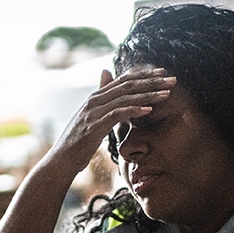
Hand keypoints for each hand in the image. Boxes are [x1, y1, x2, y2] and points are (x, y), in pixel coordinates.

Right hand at [52, 67, 176, 168]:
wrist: (62, 160)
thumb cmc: (79, 142)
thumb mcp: (93, 119)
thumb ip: (104, 103)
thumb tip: (107, 80)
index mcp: (96, 97)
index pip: (124, 79)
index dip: (144, 74)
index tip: (163, 72)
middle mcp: (95, 100)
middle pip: (128, 85)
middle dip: (152, 81)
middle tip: (172, 79)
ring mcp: (93, 112)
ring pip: (125, 97)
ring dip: (148, 94)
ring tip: (166, 93)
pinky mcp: (94, 126)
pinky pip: (117, 114)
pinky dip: (134, 110)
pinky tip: (149, 110)